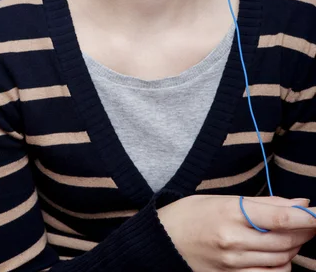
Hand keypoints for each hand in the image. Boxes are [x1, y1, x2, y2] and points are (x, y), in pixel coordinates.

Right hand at [157, 194, 315, 270]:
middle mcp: (233, 241)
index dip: (306, 218)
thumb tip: (301, 204)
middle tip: (308, 221)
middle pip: (285, 240)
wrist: (164, 240)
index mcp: (230, 213)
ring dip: (294, 248)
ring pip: (282, 260)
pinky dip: (281, 267)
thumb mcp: (224, 199)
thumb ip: (264, 203)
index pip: (280, 217)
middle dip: (303, 231)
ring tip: (290, 235)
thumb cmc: (192, 213)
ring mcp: (233, 264)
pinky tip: (278, 256)